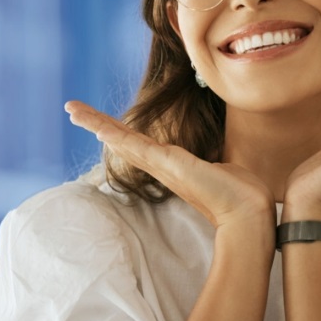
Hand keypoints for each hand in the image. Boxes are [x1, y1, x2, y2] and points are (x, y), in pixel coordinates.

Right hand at [64, 101, 275, 229]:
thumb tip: (220, 162)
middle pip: (121, 140)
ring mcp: (163, 166)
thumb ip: (213, 163)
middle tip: (71, 109)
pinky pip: (137, 146)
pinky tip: (98, 127)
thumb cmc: (240, 194)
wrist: (248, 212)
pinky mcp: (169, 164)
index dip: (117, 131)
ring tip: (73, 110)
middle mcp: (162, 166)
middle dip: (96, 123)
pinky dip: (116, 135)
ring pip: (122, 140)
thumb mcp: (222, 168)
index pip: (138, 143)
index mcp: (172, 166)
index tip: (99, 123)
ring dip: (96, 123)